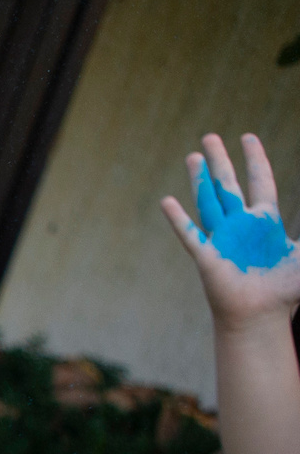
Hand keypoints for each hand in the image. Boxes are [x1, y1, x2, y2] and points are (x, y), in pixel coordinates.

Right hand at [162, 133, 298, 328]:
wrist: (262, 315)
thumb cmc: (286, 290)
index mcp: (265, 222)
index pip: (260, 182)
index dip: (256, 159)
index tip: (248, 138)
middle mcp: (240, 226)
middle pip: (228, 186)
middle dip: (220, 161)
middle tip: (210, 138)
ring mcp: (222, 239)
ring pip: (209, 202)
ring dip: (200, 180)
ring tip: (193, 156)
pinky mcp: (207, 257)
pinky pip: (190, 234)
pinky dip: (179, 219)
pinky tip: (167, 202)